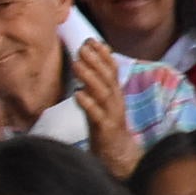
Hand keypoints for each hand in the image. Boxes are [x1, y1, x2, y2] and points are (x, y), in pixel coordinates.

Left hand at [74, 39, 139, 177]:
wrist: (118, 154)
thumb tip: (88, 62)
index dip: (103, 54)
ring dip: (89, 77)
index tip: (92, 40)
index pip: (111, 69)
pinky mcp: (105, 129)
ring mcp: (111, 114)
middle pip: (107, 77)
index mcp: (115, 92)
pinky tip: (78, 94)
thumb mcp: (103, 101)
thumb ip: (98, 82)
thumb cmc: (107, 125)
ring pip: (102, 92)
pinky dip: (88, 103)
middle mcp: (115, 100)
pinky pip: (96, 114)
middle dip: (95, 61)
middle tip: (82, 47)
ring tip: (76, 64)